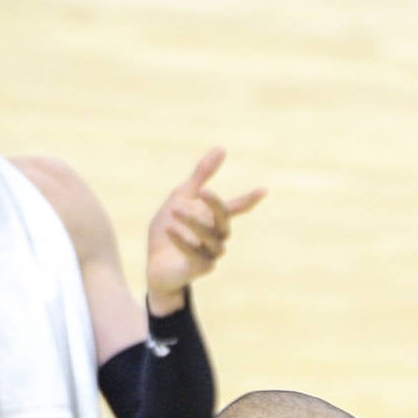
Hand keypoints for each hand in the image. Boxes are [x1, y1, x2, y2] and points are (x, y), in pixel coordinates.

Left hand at [145, 148, 265, 310]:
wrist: (154, 264)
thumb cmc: (168, 229)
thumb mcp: (181, 196)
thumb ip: (200, 175)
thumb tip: (222, 148)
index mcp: (213, 218)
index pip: (236, 208)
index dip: (249, 199)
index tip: (263, 190)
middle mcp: (217, 236)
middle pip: (224, 220)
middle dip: (215, 205)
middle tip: (202, 191)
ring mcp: (210, 254)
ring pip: (210, 237)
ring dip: (192, 222)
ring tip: (174, 209)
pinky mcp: (199, 269)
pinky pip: (196, 254)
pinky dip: (183, 241)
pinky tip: (170, 229)